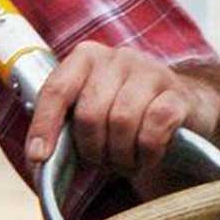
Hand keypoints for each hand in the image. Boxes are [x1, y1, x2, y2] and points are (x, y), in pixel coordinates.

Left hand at [23, 43, 219, 197]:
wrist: (183, 106)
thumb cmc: (123, 110)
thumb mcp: (89, 109)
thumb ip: (62, 124)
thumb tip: (36, 160)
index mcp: (86, 58)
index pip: (56, 90)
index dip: (44, 126)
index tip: (39, 157)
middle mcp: (117, 58)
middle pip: (90, 113)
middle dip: (92, 148)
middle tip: (101, 162)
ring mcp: (151, 72)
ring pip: (122, 121)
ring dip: (120, 154)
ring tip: (124, 162)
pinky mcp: (178, 94)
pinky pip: (154, 128)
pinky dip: (146, 152)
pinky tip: (146, 157)